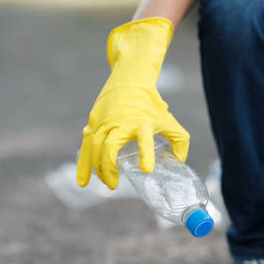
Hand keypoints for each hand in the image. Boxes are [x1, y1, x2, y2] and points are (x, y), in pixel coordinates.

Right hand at [76, 18, 189, 189]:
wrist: (129, 78)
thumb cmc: (150, 103)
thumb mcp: (168, 119)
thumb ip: (179, 140)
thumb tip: (180, 160)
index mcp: (142, 122)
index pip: (144, 139)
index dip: (145, 154)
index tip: (147, 170)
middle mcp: (121, 122)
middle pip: (109, 147)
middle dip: (110, 169)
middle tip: (115, 185)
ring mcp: (104, 122)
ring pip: (95, 148)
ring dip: (99, 169)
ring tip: (108, 183)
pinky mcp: (93, 122)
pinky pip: (85, 146)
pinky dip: (83, 165)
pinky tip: (83, 182)